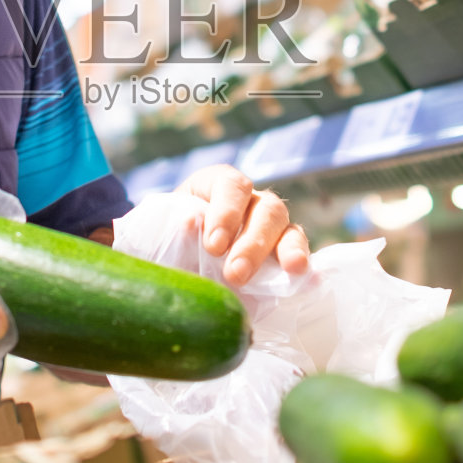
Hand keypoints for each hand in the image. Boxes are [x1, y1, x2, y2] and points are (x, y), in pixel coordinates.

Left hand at [175, 165, 309, 286]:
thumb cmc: (165, 242)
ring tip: (287, 272)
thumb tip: (189, 225)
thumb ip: (168, 231)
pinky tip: (302, 278)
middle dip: (252, 242)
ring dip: (284, 250)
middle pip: (264, 208)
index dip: (226, 212)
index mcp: (215, 185)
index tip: (213, 245)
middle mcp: (248, 201)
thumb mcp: (160, 233)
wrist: (174, 261)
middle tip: (235, 274)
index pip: (231, 185)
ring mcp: (269, 226)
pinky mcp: (281, 251)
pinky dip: (301, 261)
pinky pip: (298, 250)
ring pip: (286, 227)